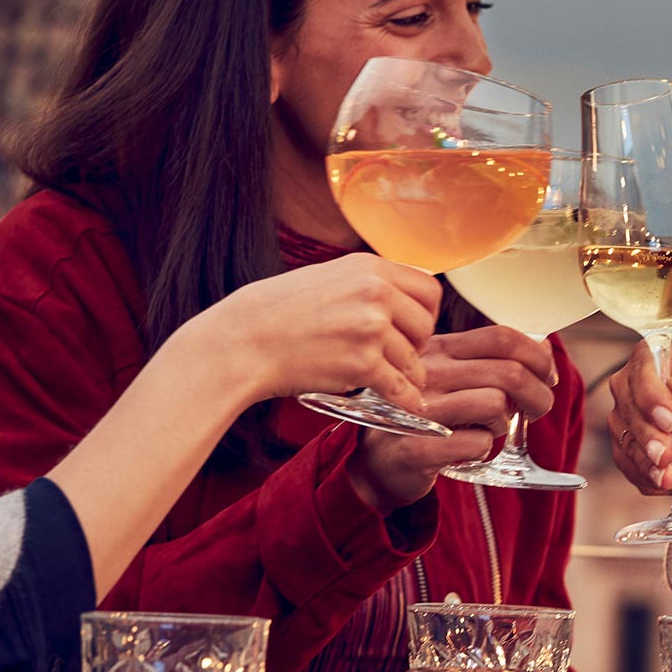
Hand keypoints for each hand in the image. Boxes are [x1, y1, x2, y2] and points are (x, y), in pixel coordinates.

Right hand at [176, 253, 440, 409]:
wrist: (243, 341)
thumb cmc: (276, 312)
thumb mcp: (327, 278)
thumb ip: (366, 285)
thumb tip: (402, 300)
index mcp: (369, 267)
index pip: (429, 289)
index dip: (425, 314)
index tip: (412, 329)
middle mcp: (375, 291)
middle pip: (426, 325)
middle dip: (417, 346)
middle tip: (398, 357)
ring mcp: (370, 327)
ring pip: (414, 360)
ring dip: (407, 376)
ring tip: (393, 382)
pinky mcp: (363, 362)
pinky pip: (400, 388)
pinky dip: (406, 400)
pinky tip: (407, 405)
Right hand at [350, 325, 558, 514]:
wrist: (377, 463)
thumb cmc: (426, 417)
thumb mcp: (454, 377)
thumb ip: (493, 361)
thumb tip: (544, 348)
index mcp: (440, 349)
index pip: (501, 337)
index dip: (537, 356)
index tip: (547, 376)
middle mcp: (429, 372)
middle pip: (509, 372)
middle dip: (538, 395)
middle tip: (536, 411)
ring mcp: (421, 409)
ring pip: (496, 404)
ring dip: (505, 423)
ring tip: (490, 429)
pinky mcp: (418, 447)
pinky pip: (478, 443)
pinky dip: (484, 449)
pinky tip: (469, 449)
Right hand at [606, 341, 671, 516]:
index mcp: (667, 362)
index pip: (643, 364)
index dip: (650, 393)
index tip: (669, 420)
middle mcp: (644, 388)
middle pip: (627, 404)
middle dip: (647, 434)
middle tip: (666, 455)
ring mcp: (635, 420)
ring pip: (624, 438)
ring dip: (646, 460)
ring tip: (670, 475)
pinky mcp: (634, 451)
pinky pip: (628, 465)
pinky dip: (648, 476)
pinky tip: (669, 481)